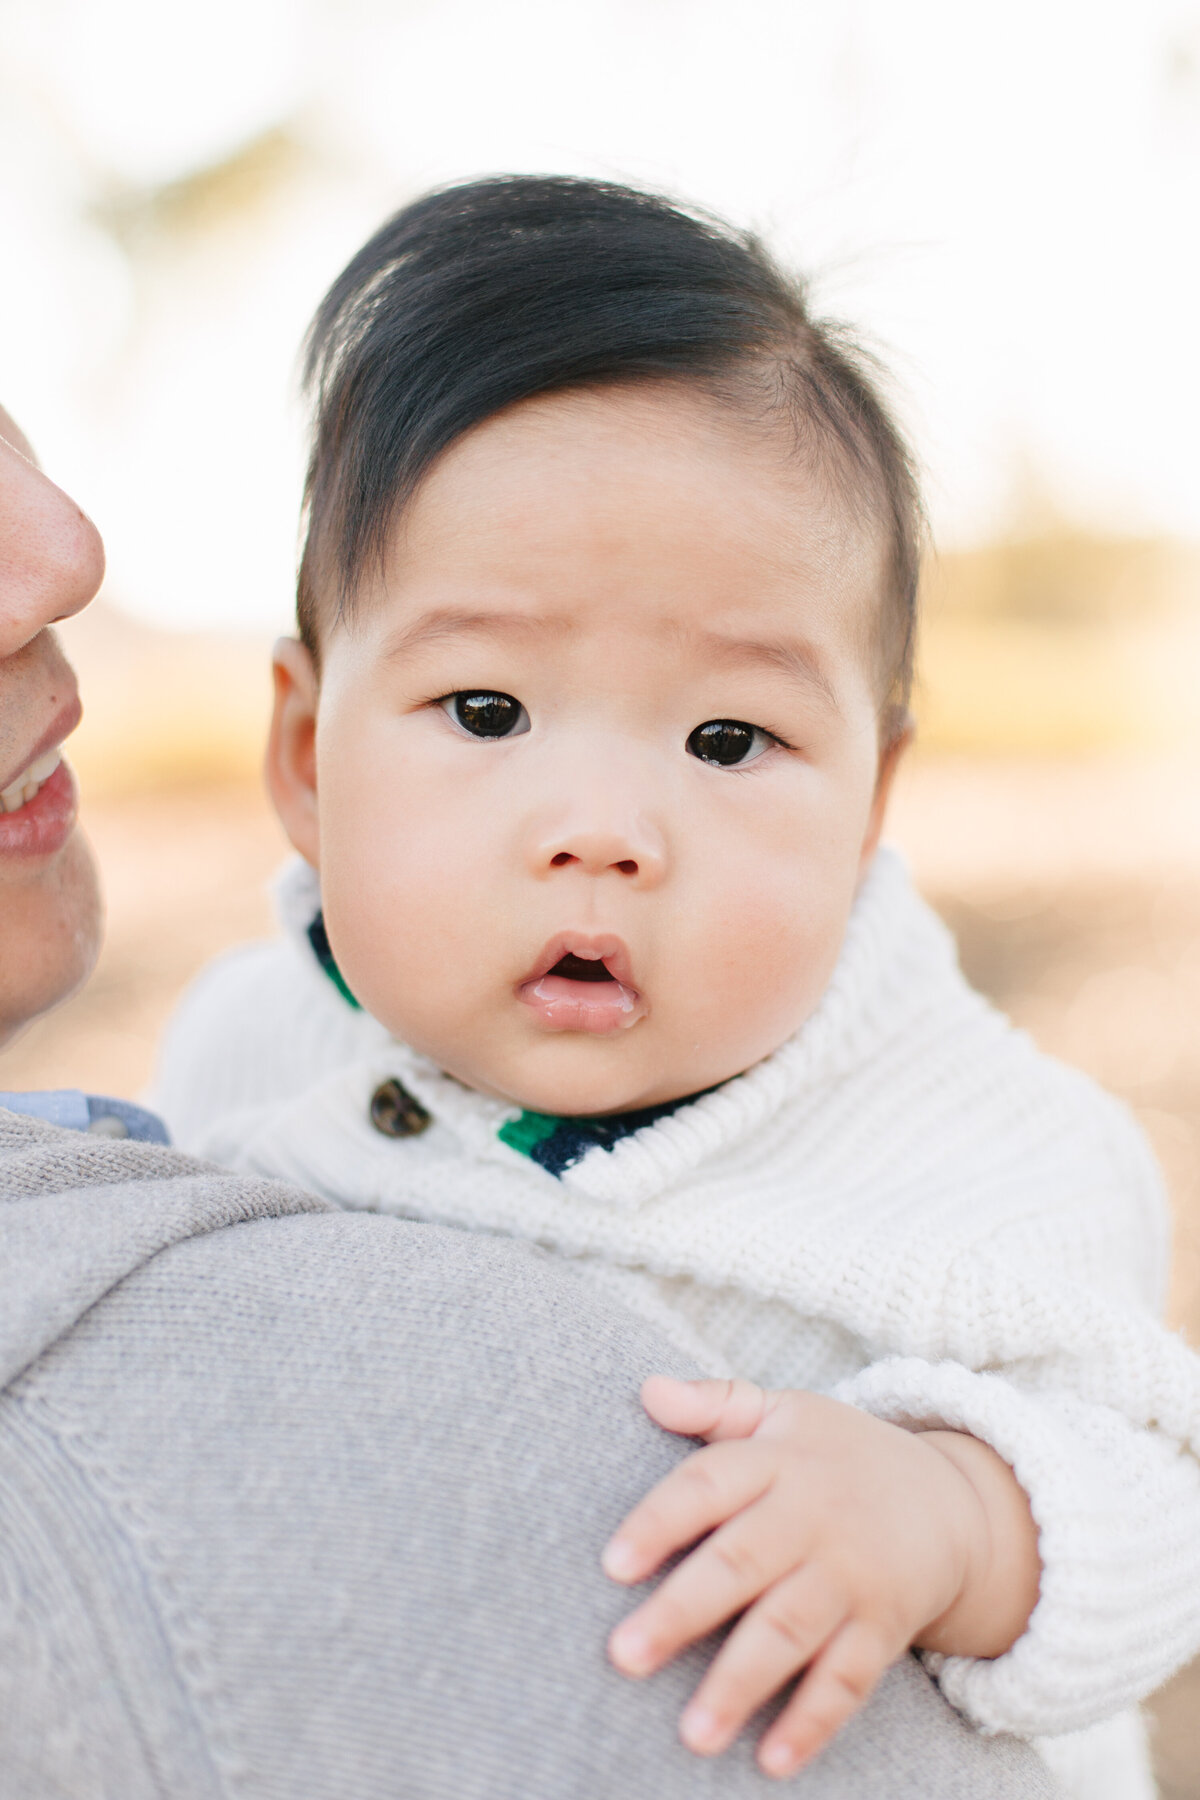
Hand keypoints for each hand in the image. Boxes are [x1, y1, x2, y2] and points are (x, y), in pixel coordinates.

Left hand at [601, 1377, 1039, 1778]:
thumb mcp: (785, 1413)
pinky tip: (770, 1760)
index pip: (710, 1483)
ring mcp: (851, 1575)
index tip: (613, 1564)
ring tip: (691, 1734)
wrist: (953, 1501)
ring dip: (739, 1683)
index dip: (661, 1521)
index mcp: (778, 1460)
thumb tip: (647, 1388)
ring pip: (789, 1630)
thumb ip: (716, 1403)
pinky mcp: (883, 1626)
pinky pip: (847, 1679)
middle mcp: (812, 1517)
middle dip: (682, 1612)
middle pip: (741, 1562)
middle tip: (623, 1656)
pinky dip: (812, 1721)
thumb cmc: (840, 1456)